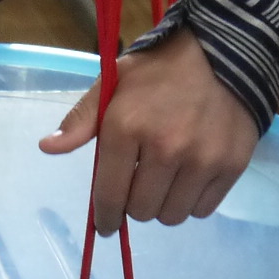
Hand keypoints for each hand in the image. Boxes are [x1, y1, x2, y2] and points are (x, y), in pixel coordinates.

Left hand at [39, 29, 260, 229]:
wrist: (226, 54)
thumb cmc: (161, 70)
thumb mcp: (114, 82)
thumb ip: (81, 119)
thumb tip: (47, 147)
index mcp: (126, 128)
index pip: (109, 195)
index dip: (105, 216)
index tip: (107, 224)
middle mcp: (164, 149)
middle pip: (141, 211)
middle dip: (135, 204)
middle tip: (140, 186)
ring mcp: (201, 160)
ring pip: (173, 216)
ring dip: (164, 206)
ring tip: (166, 181)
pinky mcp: (231, 166)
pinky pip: (203, 209)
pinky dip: (193, 201)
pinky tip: (190, 178)